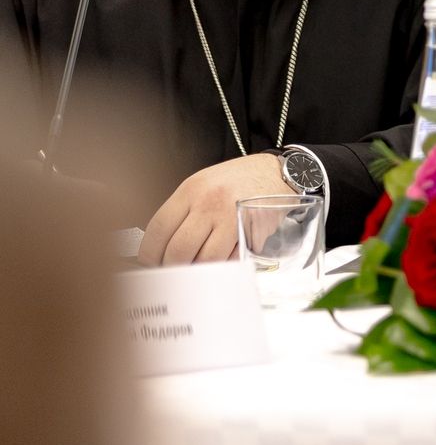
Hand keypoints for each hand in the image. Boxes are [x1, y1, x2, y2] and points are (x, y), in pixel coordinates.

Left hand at [139, 154, 289, 266]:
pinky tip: (220, 261)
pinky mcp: (253, 232)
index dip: (149, 253)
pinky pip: (231, 260)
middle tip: (172, 271)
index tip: (149, 263)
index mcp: (191, 190)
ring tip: (195, 269)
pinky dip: (222, 266)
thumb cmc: (236, 181)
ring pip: (205, 260)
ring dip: (198, 270)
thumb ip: (181, 212)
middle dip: (172, 267)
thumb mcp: (202, 185)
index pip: (158, 229)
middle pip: (179, 249)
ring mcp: (233, 218)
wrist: (276, 172)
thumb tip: (160, 246)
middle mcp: (210, 203)